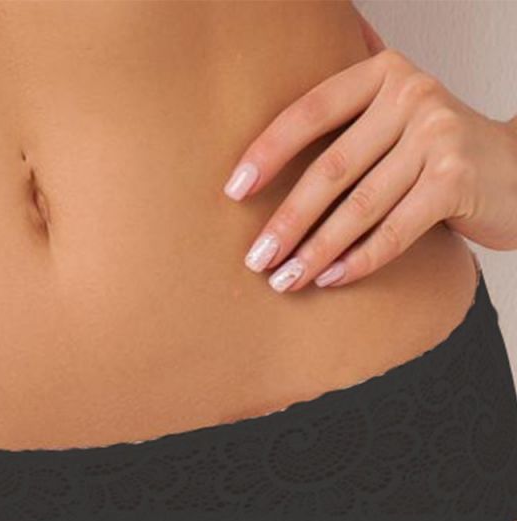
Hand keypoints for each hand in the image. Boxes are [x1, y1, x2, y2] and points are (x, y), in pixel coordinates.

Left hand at [222, 25, 516, 291]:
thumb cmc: (442, 152)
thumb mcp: (399, 114)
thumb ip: (351, 109)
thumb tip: (277, 124)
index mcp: (385, 73)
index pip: (311, 112)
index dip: (267, 152)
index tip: (233, 191)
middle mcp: (412, 96)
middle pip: (331, 168)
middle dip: (287, 220)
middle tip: (255, 259)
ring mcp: (437, 137)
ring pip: (358, 206)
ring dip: (314, 250)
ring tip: (283, 279)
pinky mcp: (454, 181)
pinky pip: (393, 231)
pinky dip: (358, 260)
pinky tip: (329, 280)